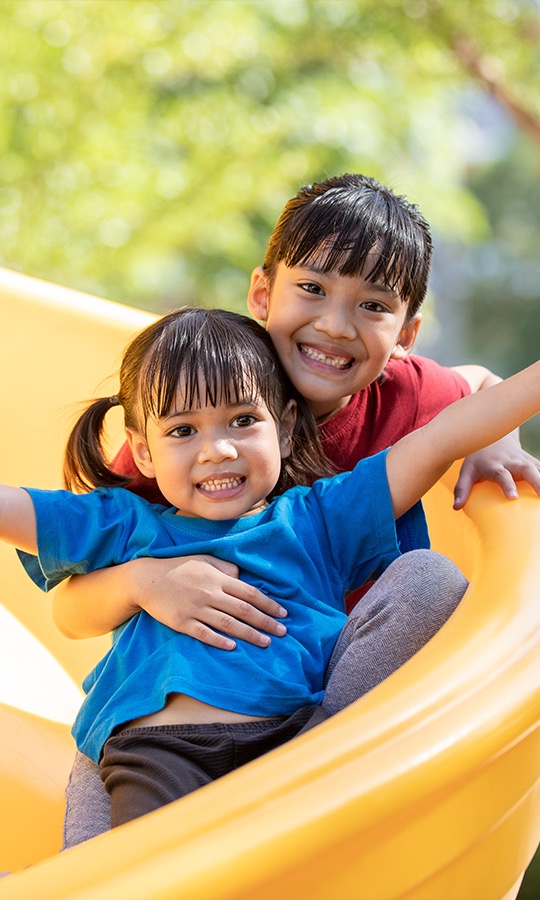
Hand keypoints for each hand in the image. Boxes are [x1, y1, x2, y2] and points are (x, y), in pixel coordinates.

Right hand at [131, 555, 287, 650]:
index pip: (249, 593)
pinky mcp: (182, 622)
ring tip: (266, 642)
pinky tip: (233, 647)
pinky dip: (219, 640)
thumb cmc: (178, 568)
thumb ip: (225, 568)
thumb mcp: (204, 560)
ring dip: (249, 634)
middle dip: (266, 622)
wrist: (146, 580)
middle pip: (243, 610)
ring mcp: (195, 608)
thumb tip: (244, 577)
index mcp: (217, 578)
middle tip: (283, 632)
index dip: (268, 604)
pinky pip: (204, 633)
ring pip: (228, 624)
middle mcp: (209, 593)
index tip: (283, 613)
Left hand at [453, 433, 539, 508]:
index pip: (502, 474)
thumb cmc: (478, 460)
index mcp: (495, 465)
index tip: (512, 497)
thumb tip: (456, 507)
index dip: (508, 485)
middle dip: (537, 480)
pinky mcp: (533, 462)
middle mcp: (512, 462)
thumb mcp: (466, 471)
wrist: (493, 437)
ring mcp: (525, 461)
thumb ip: (461, 489)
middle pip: (527, 469)